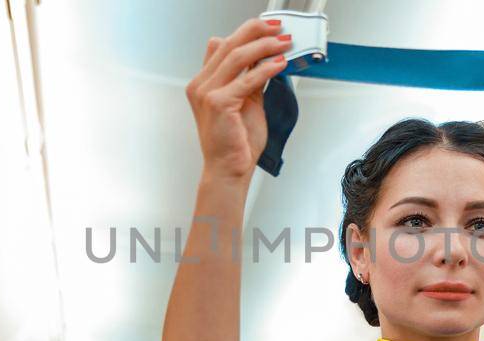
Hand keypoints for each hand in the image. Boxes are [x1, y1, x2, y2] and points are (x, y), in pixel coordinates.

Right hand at [185, 19, 292, 182]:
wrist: (229, 169)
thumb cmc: (235, 142)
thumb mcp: (246, 102)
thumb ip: (251, 79)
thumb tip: (266, 58)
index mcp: (203, 83)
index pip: (221, 45)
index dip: (245, 32)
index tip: (268, 27)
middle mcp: (200, 85)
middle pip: (228, 44)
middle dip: (256, 32)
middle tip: (278, 28)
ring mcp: (206, 93)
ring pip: (237, 56)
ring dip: (264, 46)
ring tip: (283, 43)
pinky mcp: (218, 103)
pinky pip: (247, 79)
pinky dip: (266, 69)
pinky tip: (280, 64)